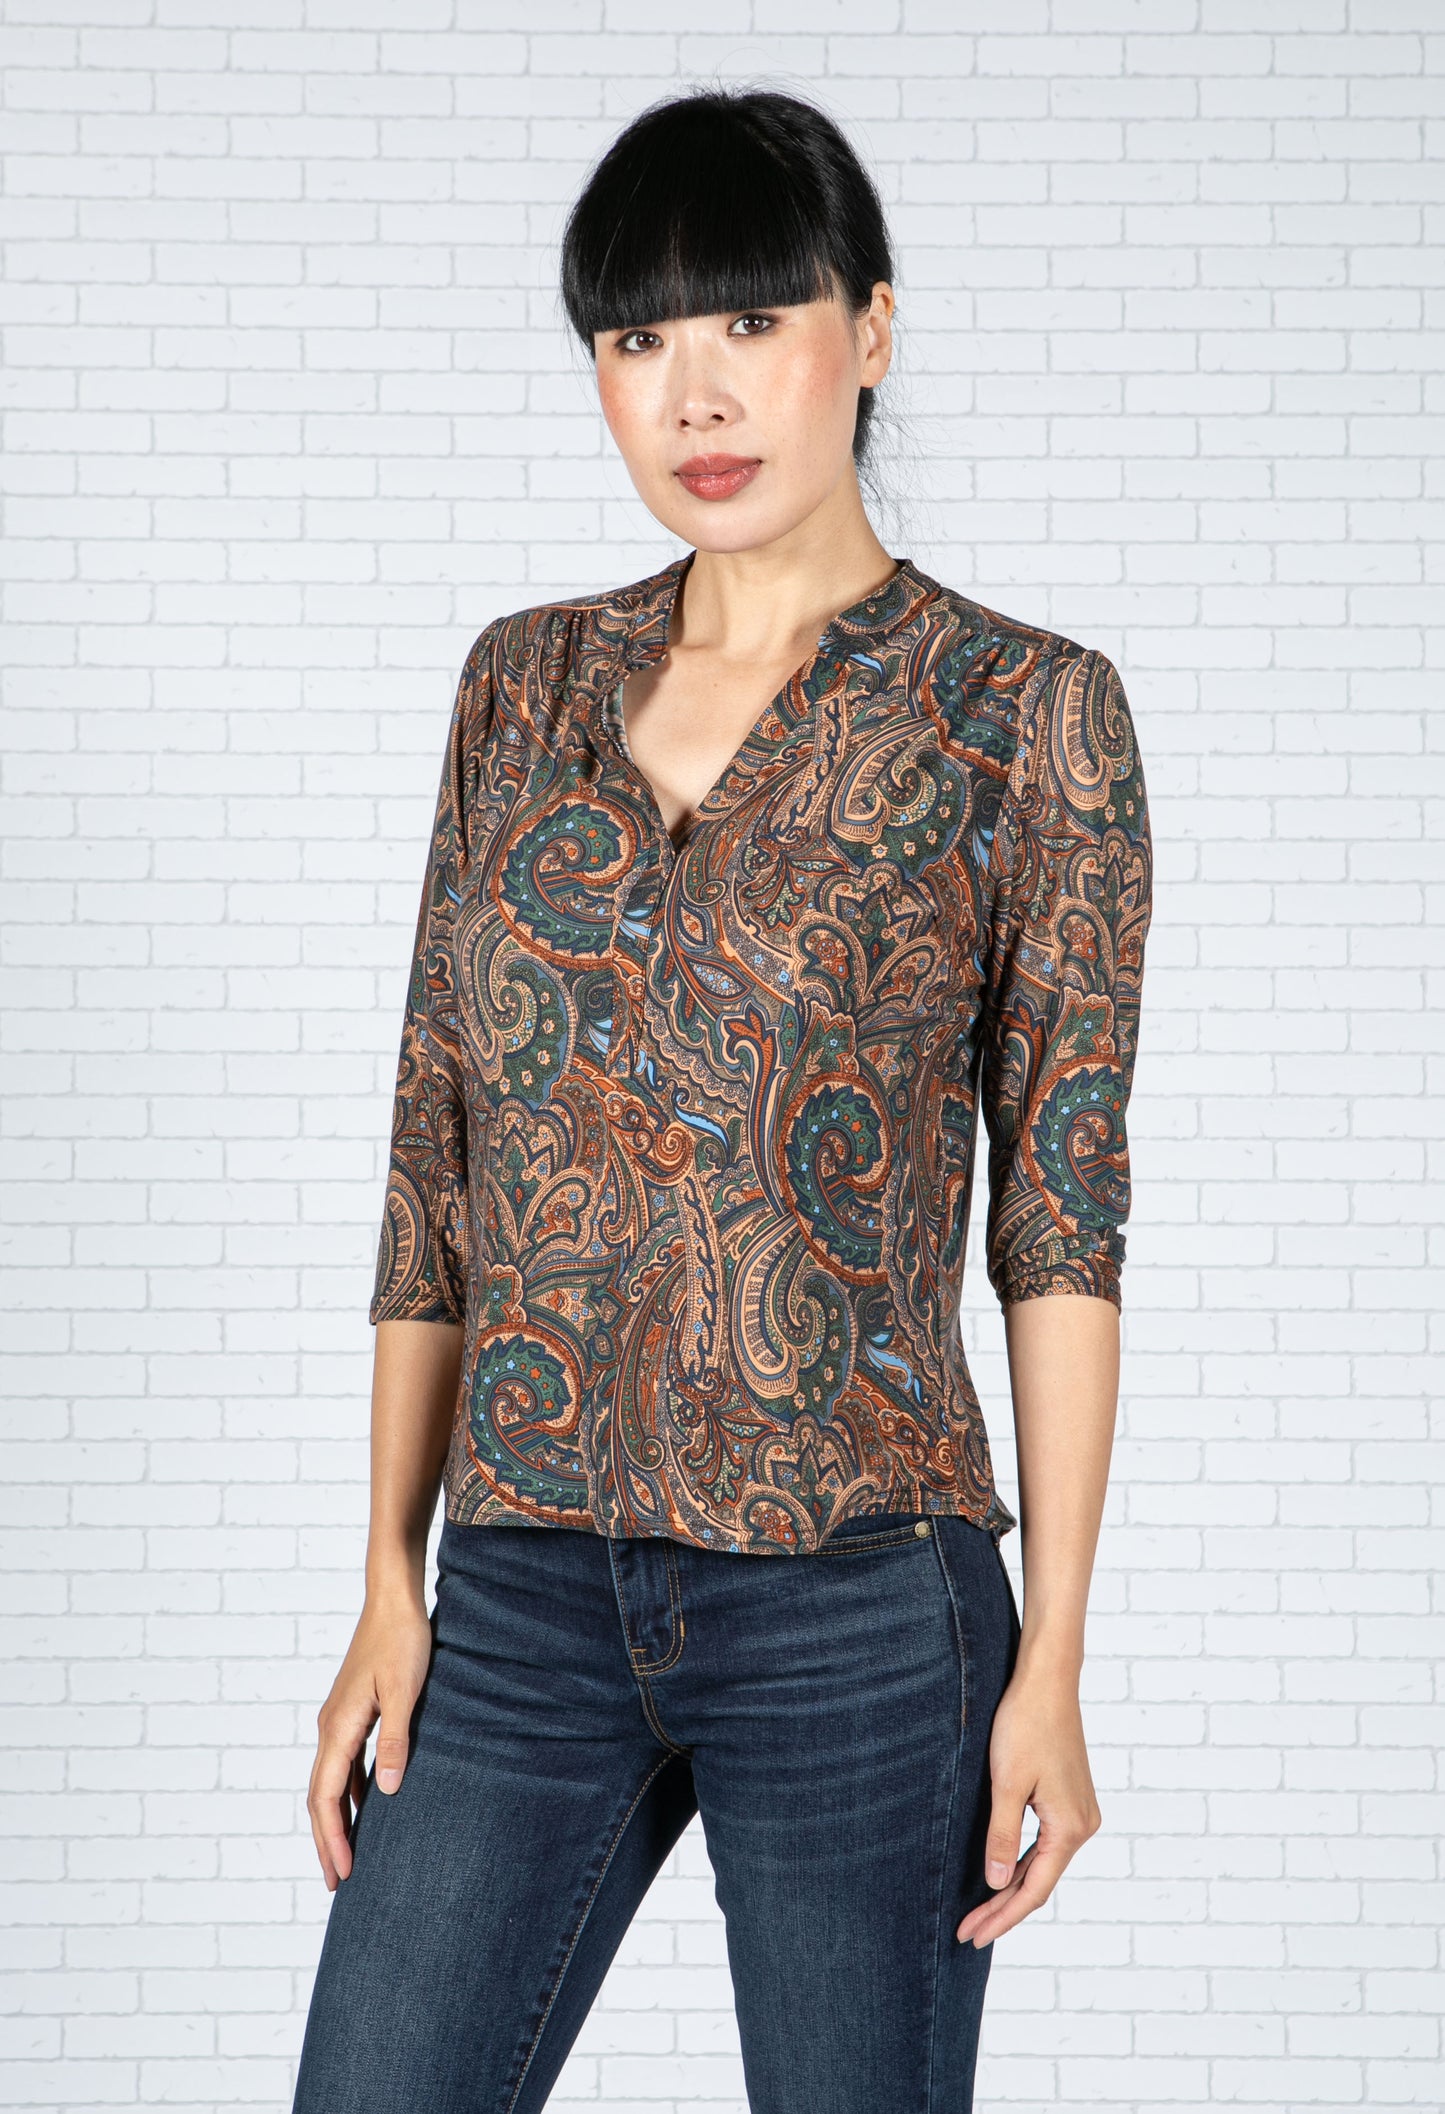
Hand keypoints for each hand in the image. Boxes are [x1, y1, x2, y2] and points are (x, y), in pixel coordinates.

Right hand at [305, 1590, 434, 1890]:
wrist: (393, 1600)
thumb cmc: (402, 1641)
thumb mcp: (406, 1692)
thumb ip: (396, 1741)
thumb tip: (387, 1792)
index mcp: (338, 1727)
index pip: (325, 1798)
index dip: (332, 1839)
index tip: (342, 1875)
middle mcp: (330, 1727)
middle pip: (319, 1797)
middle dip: (326, 1841)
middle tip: (337, 1883)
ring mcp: (339, 1719)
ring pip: (329, 1781)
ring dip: (336, 1819)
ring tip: (347, 1854)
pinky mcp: (352, 1711)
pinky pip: (343, 1763)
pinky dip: (348, 1791)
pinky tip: (365, 1805)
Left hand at [956, 1656, 1101, 1947]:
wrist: (1048, 1681)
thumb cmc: (1026, 1725)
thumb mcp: (1007, 1784)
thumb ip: (1001, 1836)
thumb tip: (994, 1883)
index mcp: (1070, 1828)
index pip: (1032, 1889)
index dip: (1002, 1916)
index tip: (972, 1934)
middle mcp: (1082, 1825)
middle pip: (1038, 1881)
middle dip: (1002, 1907)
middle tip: (967, 1932)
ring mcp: (1078, 1811)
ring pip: (1041, 1863)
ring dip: (1010, 1887)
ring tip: (979, 1912)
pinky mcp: (1069, 1798)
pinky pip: (1044, 1843)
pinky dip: (1020, 1861)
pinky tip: (1000, 1872)